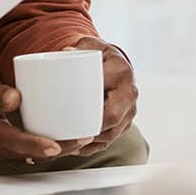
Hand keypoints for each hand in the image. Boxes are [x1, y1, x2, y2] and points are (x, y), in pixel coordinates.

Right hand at [0, 76, 93, 160]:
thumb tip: (16, 97)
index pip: (15, 142)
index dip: (37, 145)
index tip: (56, 145)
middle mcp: (0, 147)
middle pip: (34, 153)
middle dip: (61, 148)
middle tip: (84, 137)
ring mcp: (7, 149)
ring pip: (38, 154)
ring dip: (61, 149)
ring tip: (83, 137)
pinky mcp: (13, 146)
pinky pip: (36, 150)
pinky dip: (53, 146)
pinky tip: (68, 138)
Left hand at [68, 37, 137, 156]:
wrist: (110, 59)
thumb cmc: (95, 52)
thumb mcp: (87, 45)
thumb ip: (77, 48)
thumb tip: (66, 53)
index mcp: (121, 73)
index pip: (111, 95)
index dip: (94, 112)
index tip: (75, 119)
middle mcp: (129, 93)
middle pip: (113, 120)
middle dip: (91, 131)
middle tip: (67, 137)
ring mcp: (128, 110)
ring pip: (112, 133)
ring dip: (91, 143)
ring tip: (67, 146)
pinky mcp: (123, 121)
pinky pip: (110, 138)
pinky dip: (93, 146)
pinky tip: (77, 148)